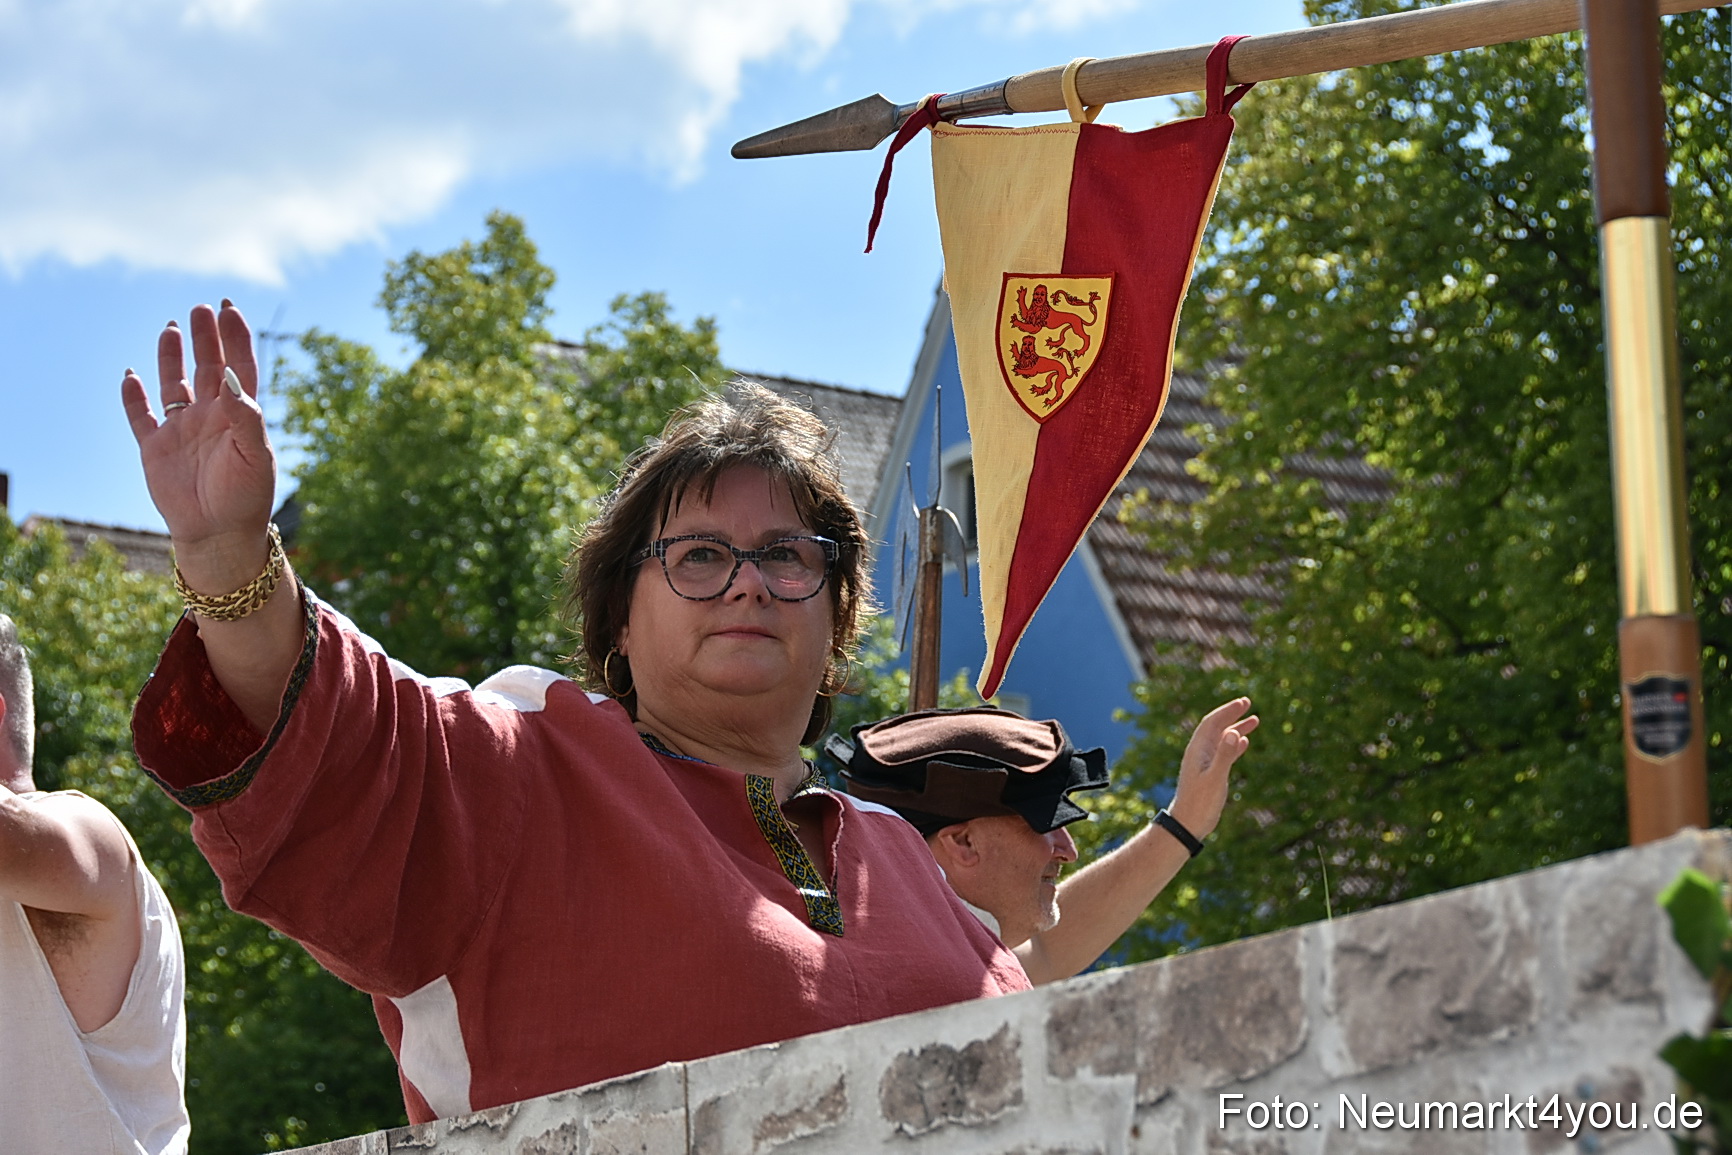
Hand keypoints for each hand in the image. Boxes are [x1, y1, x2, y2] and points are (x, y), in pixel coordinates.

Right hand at [120, 302, 275, 589]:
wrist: (220, 534)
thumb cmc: (247, 497)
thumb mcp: (254, 455)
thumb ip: (245, 416)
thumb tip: (229, 377)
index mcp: (239, 416)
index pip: (238, 368)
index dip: (235, 338)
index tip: (229, 310)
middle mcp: (211, 417)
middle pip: (207, 368)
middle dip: (205, 338)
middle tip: (200, 308)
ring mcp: (182, 430)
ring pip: (174, 384)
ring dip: (170, 357)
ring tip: (171, 328)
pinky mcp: (155, 448)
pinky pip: (141, 416)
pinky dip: (133, 397)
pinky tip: (130, 375)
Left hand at [1168, 697, 1257, 839]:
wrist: (1188, 824)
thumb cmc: (1200, 802)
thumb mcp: (1215, 778)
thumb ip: (1224, 755)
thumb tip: (1234, 732)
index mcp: (1198, 750)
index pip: (1212, 723)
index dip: (1227, 711)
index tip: (1243, 702)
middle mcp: (1200, 753)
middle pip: (1216, 727)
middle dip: (1231, 714)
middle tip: (1248, 703)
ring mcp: (1205, 763)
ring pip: (1222, 739)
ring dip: (1236, 728)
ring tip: (1255, 720)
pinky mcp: (1210, 773)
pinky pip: (1223, 752)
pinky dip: (1234, 745)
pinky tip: (1245, 743)